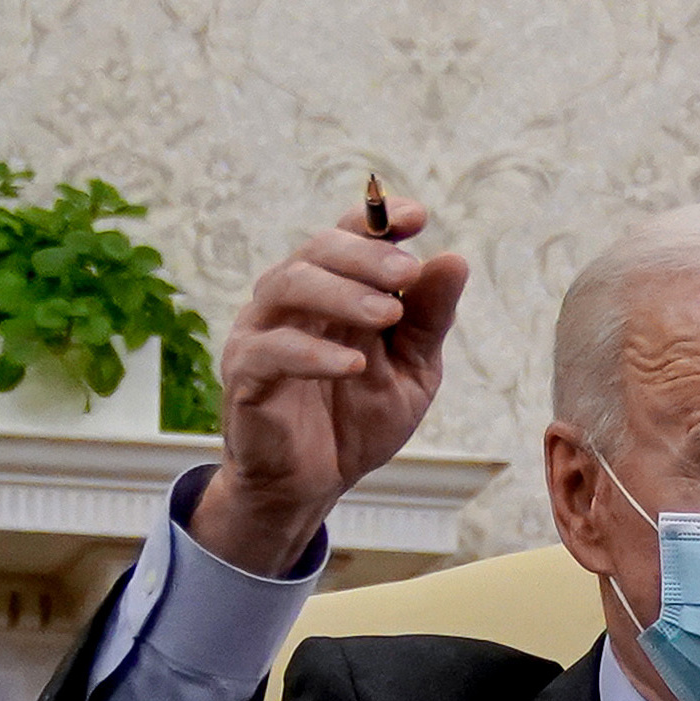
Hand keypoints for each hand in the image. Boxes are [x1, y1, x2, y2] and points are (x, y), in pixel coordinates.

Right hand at [198, 199, 466, 574]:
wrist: (314, 483)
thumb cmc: (358, 419)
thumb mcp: (411, 369)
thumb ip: (428, 319)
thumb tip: (454, 260)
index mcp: (330, 290)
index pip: (346, 236)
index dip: (377, 220)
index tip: (417, 217)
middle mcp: (290, 300)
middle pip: (316, 250)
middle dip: (365, 255)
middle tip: (407, 272)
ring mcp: (261, 332)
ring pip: (287, 285)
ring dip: (341, 293)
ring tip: (387, 312)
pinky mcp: (245, 374)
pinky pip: (272, 351)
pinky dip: (315, 354)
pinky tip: (354, 364)